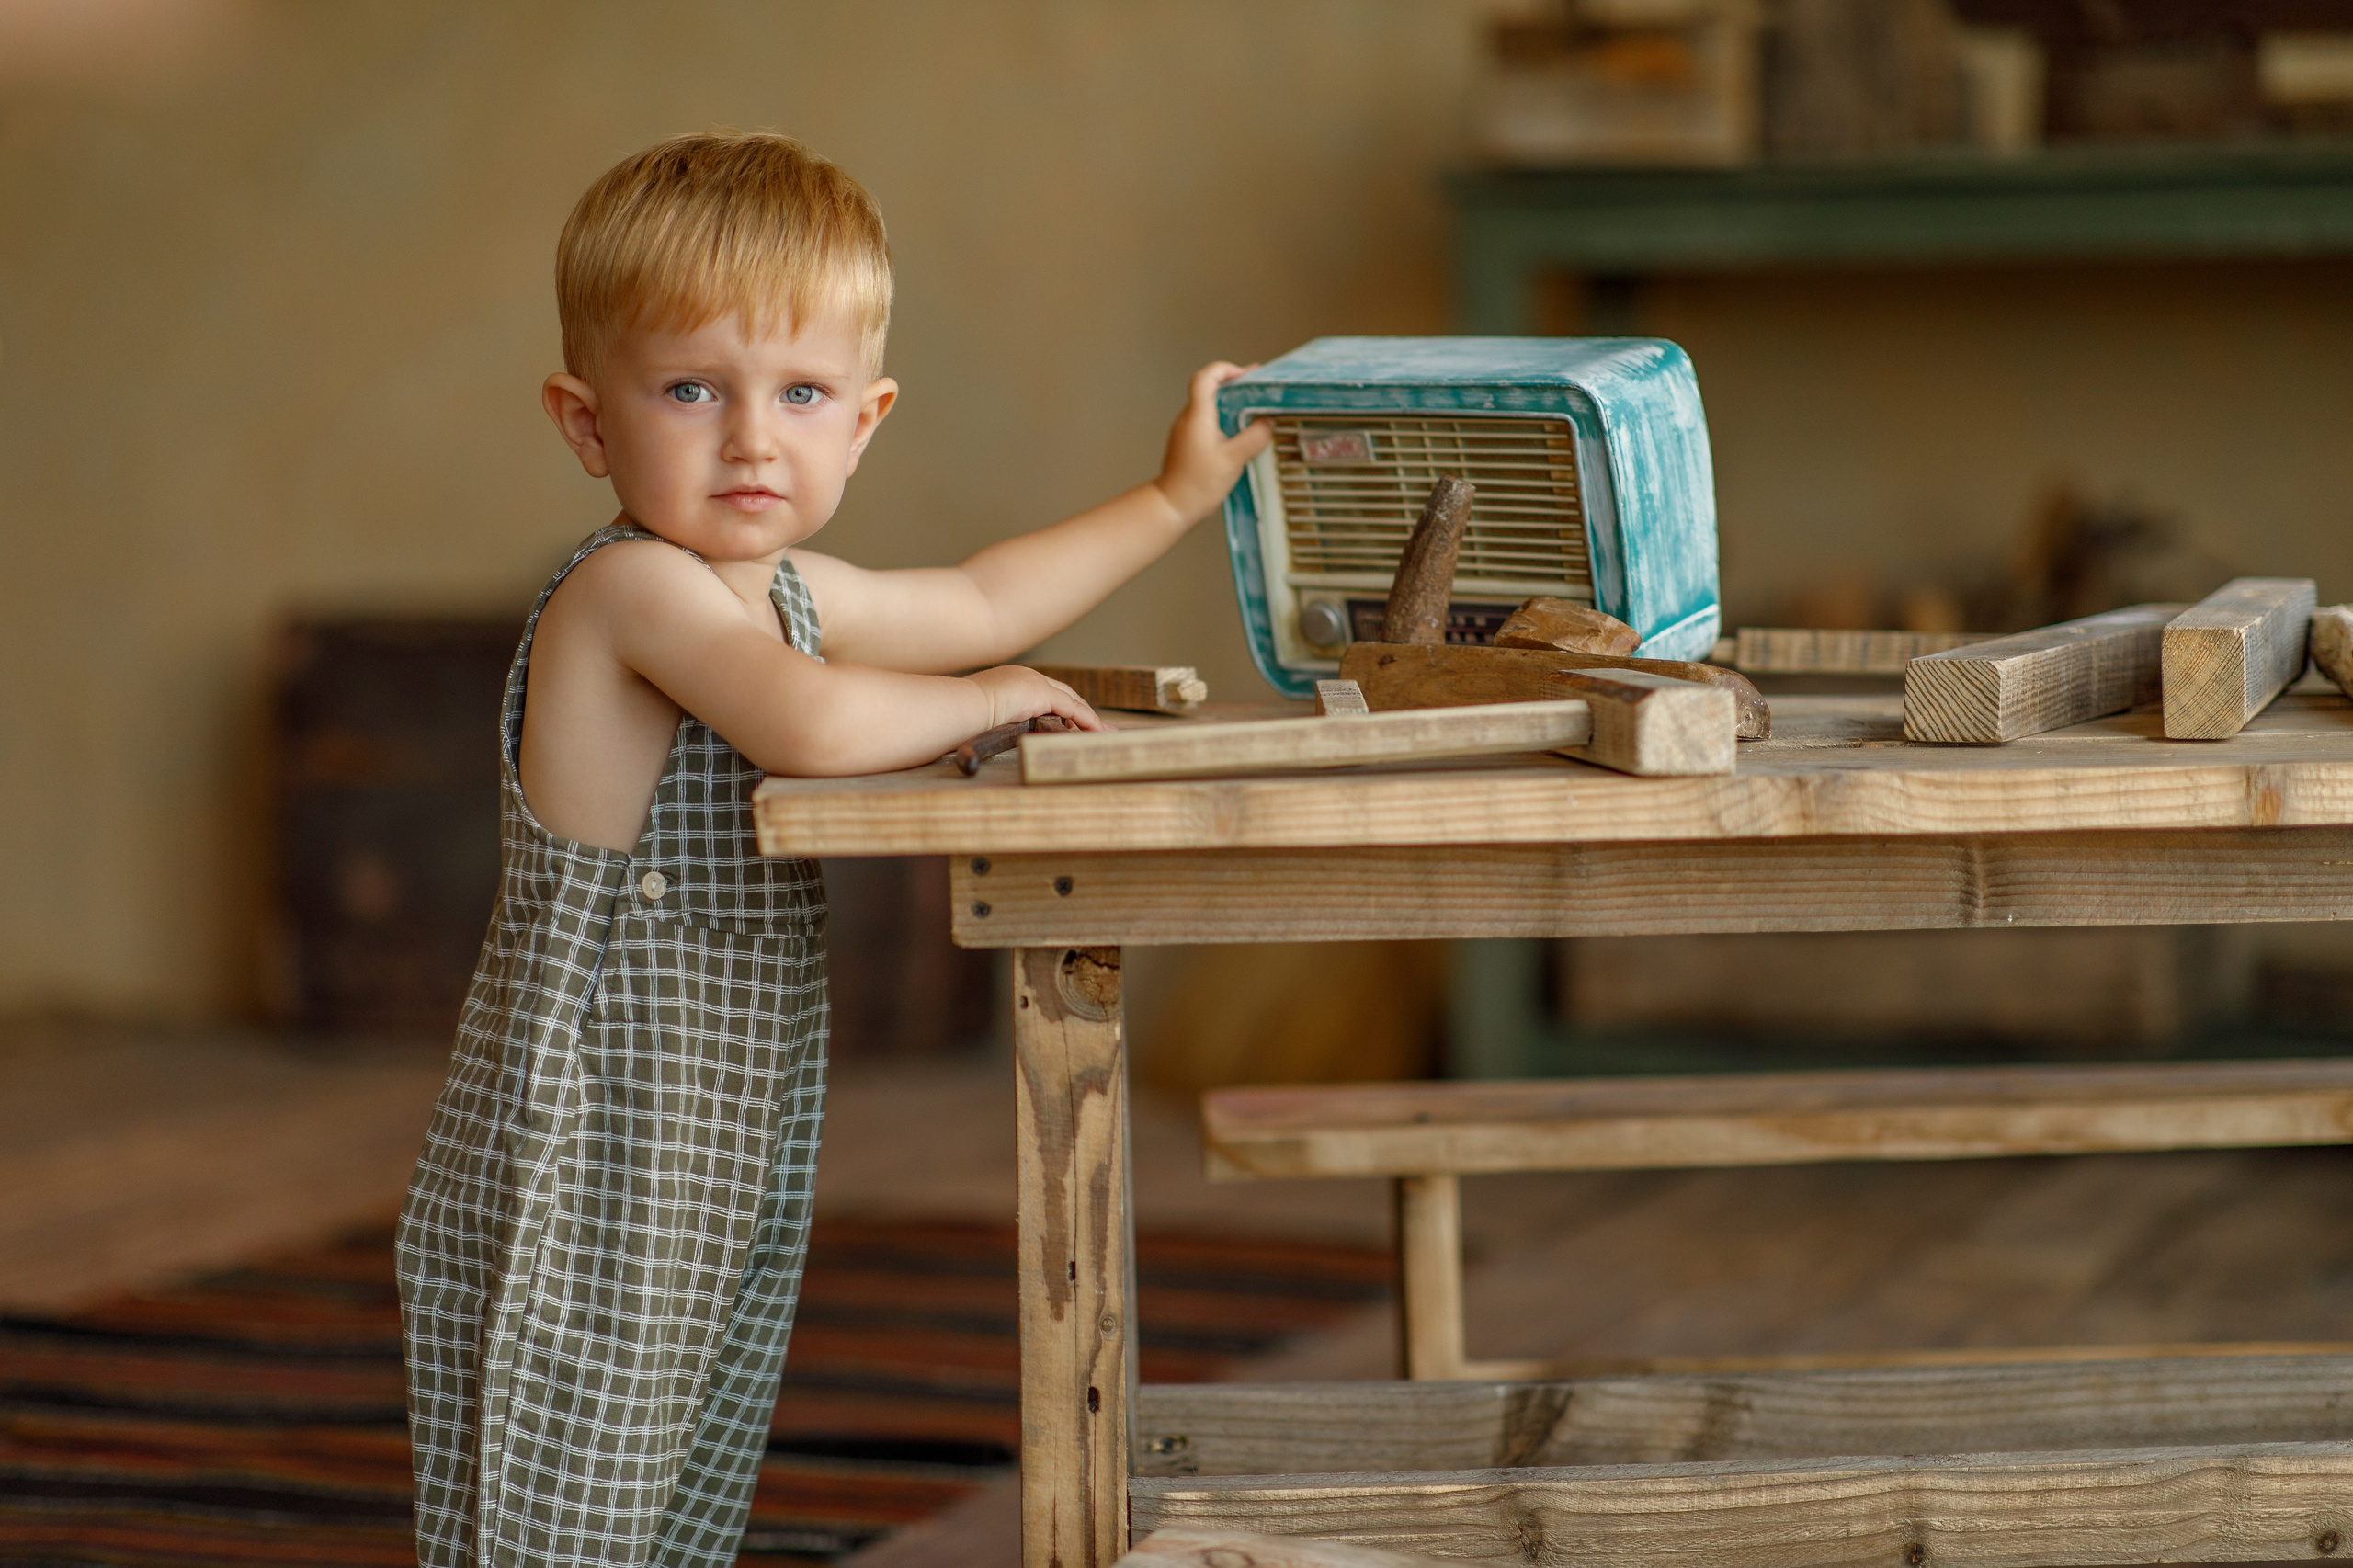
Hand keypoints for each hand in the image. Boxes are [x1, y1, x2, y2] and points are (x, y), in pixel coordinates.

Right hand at [967, 665, 1108, 731]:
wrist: (959, 708)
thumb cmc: (962, 717)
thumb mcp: (984, 716)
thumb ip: (997, 720)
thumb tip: (994, 736)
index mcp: (1012, 680)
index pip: (1046, 693)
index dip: (1061, 708)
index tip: (1072, 724)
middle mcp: (1026, 676)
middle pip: (1064, 694)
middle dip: (1082, 711)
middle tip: (1097, 728)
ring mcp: (1034, 682)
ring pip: (1071, 701)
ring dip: (1089, 718)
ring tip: (1104, 734)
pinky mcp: (1041, 693)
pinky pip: (1072, 708)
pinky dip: (1087, 720)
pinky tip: (1097, 732)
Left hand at [1151, 361, 1274, 524]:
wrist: (1173, 505)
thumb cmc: (1197, 484)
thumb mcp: (1233, 459)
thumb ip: (1254, 438)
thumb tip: (1267, 423)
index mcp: (1198, 416)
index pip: (1206, 377)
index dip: (1226, 369)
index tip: (1245, 375)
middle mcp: (1188, 419)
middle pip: (1208, 388)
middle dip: (1233, 384)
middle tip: (1255, 388)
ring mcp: (1185, 431)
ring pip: (1208, 406)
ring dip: (1229, 403)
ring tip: (1251, 409)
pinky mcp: (1187, 443)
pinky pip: (1206, 422)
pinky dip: (1223, 419)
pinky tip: (1238, 432)